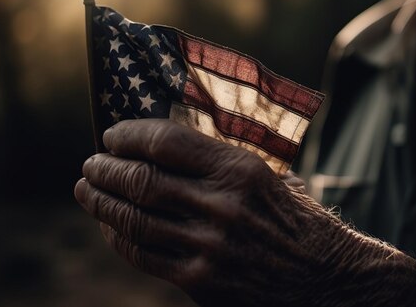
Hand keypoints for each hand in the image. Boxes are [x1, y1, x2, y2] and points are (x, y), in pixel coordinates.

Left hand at [74, 119, 369, 305]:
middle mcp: (221, 206)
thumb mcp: (269, 178)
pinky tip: (110, 227)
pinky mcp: (202, 281)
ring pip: (134, 219)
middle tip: (91, 162)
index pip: (166, 143)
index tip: (113, 134)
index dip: (130, 135)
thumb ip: (222, 163)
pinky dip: (119, 237)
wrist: (327, 278)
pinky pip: (144, 255)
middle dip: (105, 168)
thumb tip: (169, 146)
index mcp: (240, 171)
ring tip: (87, 189)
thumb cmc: (299, 221)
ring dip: (101, 202)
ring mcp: (209, 247)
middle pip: (141, 181)